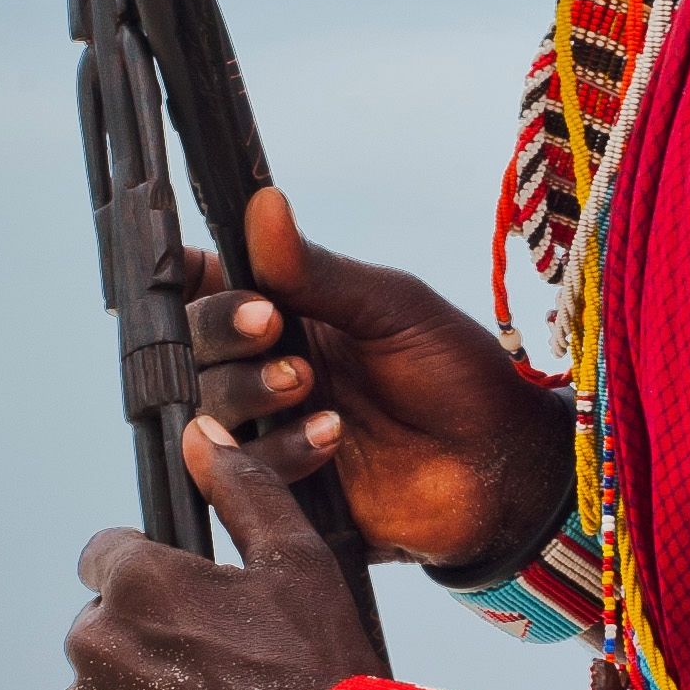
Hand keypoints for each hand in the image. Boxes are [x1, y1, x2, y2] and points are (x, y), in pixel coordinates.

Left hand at [54, 423, 374, 689]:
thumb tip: (201, 432)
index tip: (197, 612)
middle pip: (106, 625)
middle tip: (220, 678)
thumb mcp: (300, 567)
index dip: (156, 578)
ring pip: (100, 689)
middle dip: (149, 641)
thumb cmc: (322, 678)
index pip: (107, 555)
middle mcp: (94, 642)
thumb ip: (244, 490)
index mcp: (138, 582)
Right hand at [187, 186, 572, 574]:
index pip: (206, 288)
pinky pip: (241, 471)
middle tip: (273, 329)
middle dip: (223, 335)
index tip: (209, 275)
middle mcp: (267, 368)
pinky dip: (280, 450)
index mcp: (289, 313)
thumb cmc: (455, 373)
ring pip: (206, 408)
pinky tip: (331, 438)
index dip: (194, 283)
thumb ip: (317, 269)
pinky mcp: (282, 488)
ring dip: (249, 392)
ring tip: (308, 388)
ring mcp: (271, 430)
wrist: (498, 464)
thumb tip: (263, 201)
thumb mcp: (390, 307)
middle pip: (191, 348)